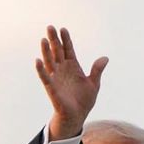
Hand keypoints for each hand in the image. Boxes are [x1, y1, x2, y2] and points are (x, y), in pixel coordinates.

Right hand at [35, 25, 107, 139]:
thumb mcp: (93, 84)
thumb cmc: (84, 101)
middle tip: (50, 27)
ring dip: (46, 51)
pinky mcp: (52, 88)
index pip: (68, 50)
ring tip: (44, 39)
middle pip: (57, 52)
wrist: (77, 116)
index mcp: (73, 67)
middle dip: (54, 40)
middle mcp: (63, 70)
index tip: (63, 29)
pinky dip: (41, 70)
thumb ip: (97, 71)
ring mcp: (56, 78)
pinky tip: (38, 60)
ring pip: (50, 61)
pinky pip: (45, 77)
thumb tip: (105, 58)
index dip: (66, 40)